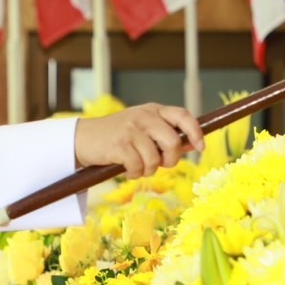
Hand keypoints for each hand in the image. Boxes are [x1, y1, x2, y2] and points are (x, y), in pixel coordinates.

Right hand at [73, 104, 203, 178]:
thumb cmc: (118, 137)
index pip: (183, 116)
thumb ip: (166, 136)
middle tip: (160, 164)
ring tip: (137, 167)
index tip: (200, 147)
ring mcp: (131, 129)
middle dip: (170, 160)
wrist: (84, 138)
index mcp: (153, 110)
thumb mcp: (144, 129)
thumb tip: (194, 145)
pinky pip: (138, 166)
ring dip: (148, 170)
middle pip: (173, 142)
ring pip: (155, 159)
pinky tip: (127, 169)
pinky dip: (134, 173)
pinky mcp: (119, 144)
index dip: (195, 132)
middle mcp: (144, 116)